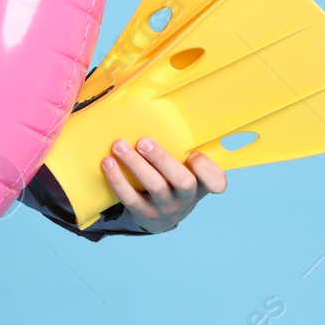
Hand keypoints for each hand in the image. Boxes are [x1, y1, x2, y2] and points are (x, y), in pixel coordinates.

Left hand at [102, 137, 225, 233]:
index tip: (195, 155)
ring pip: (154, 186)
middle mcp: (186, 198)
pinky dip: (117, 179)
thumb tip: (162, 108)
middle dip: (163, 159)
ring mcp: (166, 208)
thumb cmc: (173, 183)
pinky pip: (129, 198)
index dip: (209, 170)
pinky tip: (108, 163)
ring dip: (135, 164)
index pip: (216, 181)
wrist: (160, 217)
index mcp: (201, 184)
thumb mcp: (186, 170)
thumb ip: (183, 149)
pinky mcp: (144, 214)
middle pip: (183, 181)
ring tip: (119, 146)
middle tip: (144, 141)